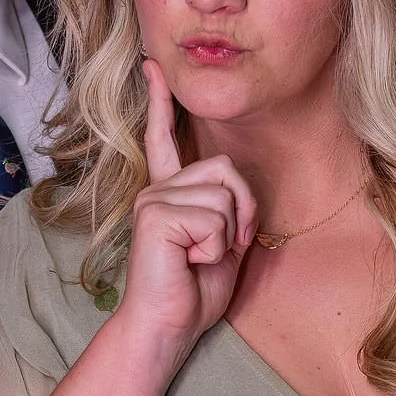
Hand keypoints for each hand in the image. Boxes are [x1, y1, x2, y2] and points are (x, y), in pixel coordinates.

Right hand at [108, 60, 256, 372]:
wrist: (166, 328)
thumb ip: (230, 210)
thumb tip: (234, 187)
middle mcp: (157, 189)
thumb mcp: (225, 244)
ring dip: (228, 236)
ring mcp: (153, 199)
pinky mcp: (155, 214)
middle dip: (243, 212)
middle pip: (227, 170)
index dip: (162, 101)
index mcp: (169, 193)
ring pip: (225, 196)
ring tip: (200, 259)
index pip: (165, 138)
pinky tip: (190, 262)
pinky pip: (214, 218)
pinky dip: (215, 248)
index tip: (153, 66)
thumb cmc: (193, 293)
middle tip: (224, 249)